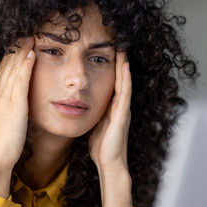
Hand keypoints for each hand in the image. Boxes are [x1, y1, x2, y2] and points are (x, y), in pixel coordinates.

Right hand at [0, 37, 35, 196]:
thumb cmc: (4, 145)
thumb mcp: (6, 123)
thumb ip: (11, 111)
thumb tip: (20, 106)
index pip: (2, 71)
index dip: (10, 56)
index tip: (18, 44)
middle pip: (5, 65)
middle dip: (15, 48)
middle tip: (24, 32)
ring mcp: (4, 99)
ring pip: (12, 68)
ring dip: (21, 51)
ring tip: (30, 36)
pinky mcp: (13, 105)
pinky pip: (19, 80)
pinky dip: (24, 65)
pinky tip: (31, 53)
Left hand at [89, 50, 131, 171]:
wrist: (109, 164)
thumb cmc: (101, 148)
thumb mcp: (94, 125)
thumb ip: (92, 114)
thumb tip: (80, 106)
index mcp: (112, 107)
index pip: (112, 81)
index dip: (110, 66)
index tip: (106, 50)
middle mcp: (119, 105)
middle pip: (120, 77)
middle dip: (119, 60)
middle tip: (118, 42)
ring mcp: (122, 109)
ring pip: (124, 81)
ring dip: (124, 64)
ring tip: (122, 47)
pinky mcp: (122, 115)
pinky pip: (125, 93)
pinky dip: (126, 79)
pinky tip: (124, 66)